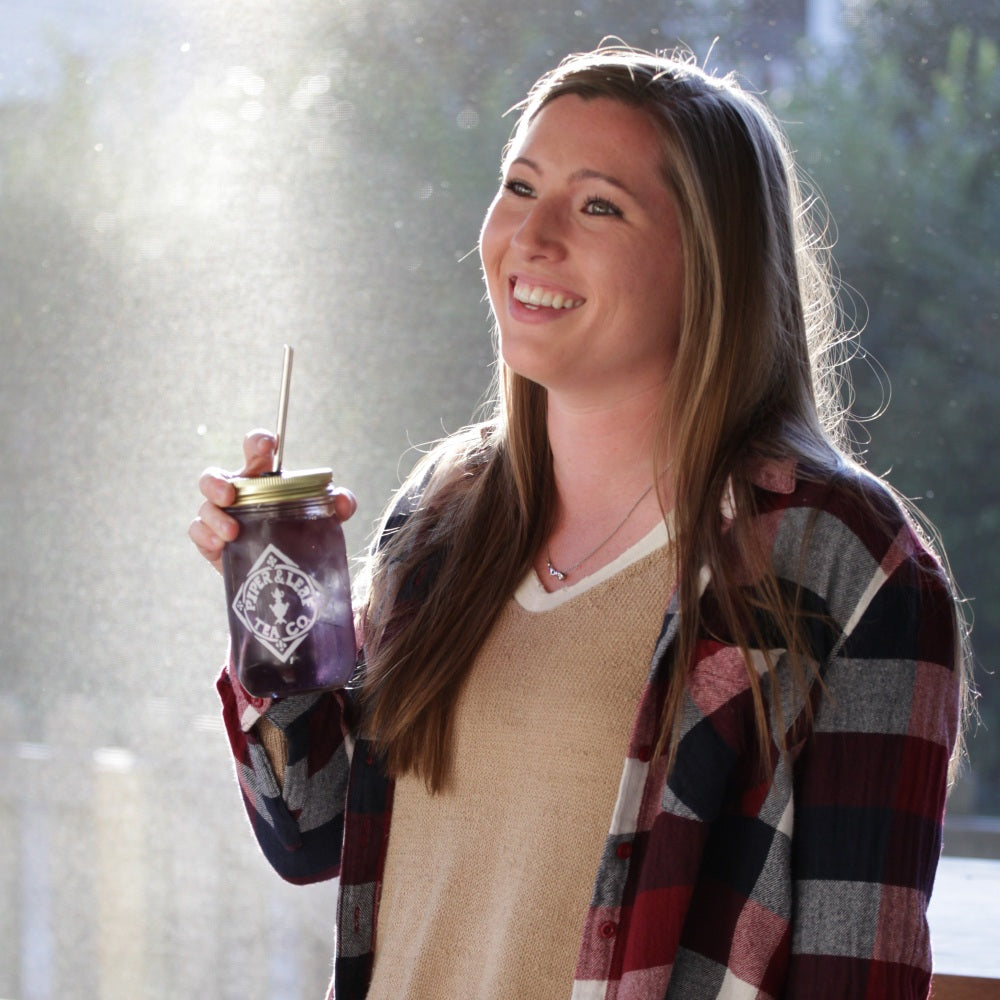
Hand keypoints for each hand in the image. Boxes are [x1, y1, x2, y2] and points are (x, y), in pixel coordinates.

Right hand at [188, 429, 356, 573]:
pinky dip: (206, 536)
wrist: (286, 572)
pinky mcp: (212, 541)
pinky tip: (221, 545)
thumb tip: (343, 500)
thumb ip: (336, 506)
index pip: (254, 450)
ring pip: (205, 506)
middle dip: (217, 482)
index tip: (267, 445)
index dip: (257, 441)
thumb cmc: (299, 535)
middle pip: (214, 476)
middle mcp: (237, 493)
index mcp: (263, 479)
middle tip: (231, 495)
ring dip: (215, 516)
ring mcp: (221, 516)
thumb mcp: (322, 520)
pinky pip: (198, 532)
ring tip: (233, 532)